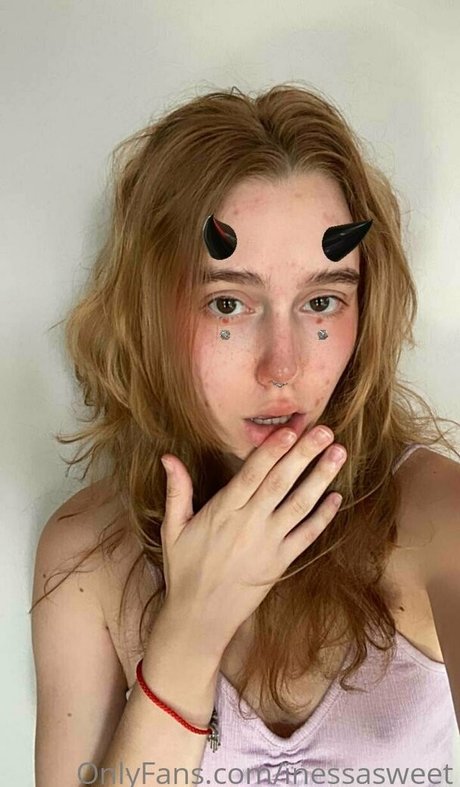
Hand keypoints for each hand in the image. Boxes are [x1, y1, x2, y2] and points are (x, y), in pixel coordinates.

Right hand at [158, 426, 345, 658]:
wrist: (199, 619)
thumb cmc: (184, 570)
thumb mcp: (173, 529)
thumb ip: (177, 491)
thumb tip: (168, 457)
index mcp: (223, 511)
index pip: (251, 473)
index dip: (272, 450)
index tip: (290, 429)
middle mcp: (249, 523)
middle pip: (281, 482)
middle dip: (304, 454)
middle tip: (324, 430)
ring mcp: (269, 544)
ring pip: (299, 505)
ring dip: (320, 478)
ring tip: (339, 453)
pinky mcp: (281, 563)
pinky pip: (306, 536)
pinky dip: (324, 517)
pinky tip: (337, 497)